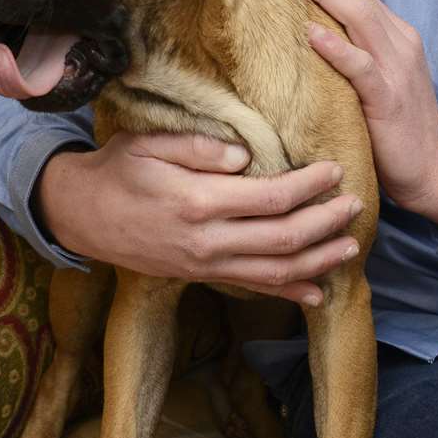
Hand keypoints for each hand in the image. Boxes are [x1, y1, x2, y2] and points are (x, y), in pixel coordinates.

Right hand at [36, 132, 361, 306]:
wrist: (82, 214)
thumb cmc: (119, 170)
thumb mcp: (150, 144)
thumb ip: (199, 148)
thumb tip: (245, 157)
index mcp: (198, 202)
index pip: (270, 199)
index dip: (308, 187)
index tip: (334, 170)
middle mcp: (208, 241)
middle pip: (283, 239)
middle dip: (325, 223)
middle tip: (355, 205)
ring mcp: (206, 265)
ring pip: (275, 271)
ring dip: (318, 262)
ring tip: (350, 247)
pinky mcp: (203, 276)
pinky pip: (253, 288)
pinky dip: (289, 293)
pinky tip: (317, 293)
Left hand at [292, 0, 437, 227]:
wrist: (433, 169)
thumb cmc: (397, 128)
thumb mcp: (378, 81)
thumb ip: (354, 54)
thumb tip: (307, 34)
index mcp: (397, 36)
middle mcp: (399, 44)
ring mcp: (396, 69)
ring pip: (360, 19)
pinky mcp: (389, 98)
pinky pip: (361, 66)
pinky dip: (337, 48)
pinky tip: (311, 34)